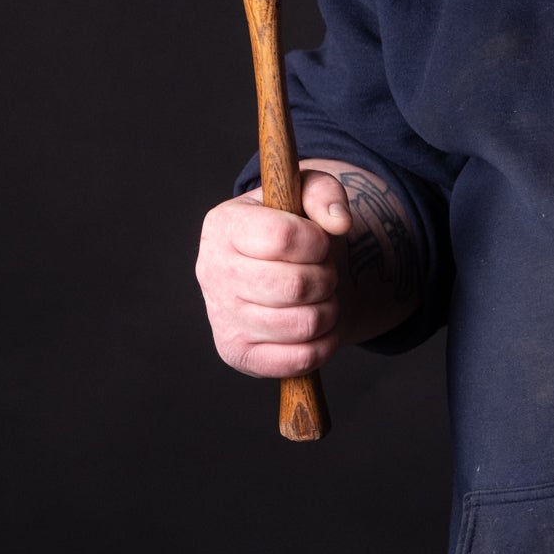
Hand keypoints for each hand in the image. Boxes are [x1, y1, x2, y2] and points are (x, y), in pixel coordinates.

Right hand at [196, 169, 353, 378]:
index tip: (320, 241)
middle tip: (324, 272)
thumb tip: (340, 222)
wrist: (272, 266)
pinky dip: (324, 345)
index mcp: (223, 225)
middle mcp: (212, 271)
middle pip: (294, 286)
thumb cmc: (290, 225)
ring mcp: (221, 316)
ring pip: (301, 324)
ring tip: (321, 296)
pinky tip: (320, 326)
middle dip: (326, 278)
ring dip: (329, 310)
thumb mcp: (304, 192)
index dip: (316, 241)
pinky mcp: (235, 353)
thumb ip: (325, 193)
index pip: (282, 238)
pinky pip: (296, 360)